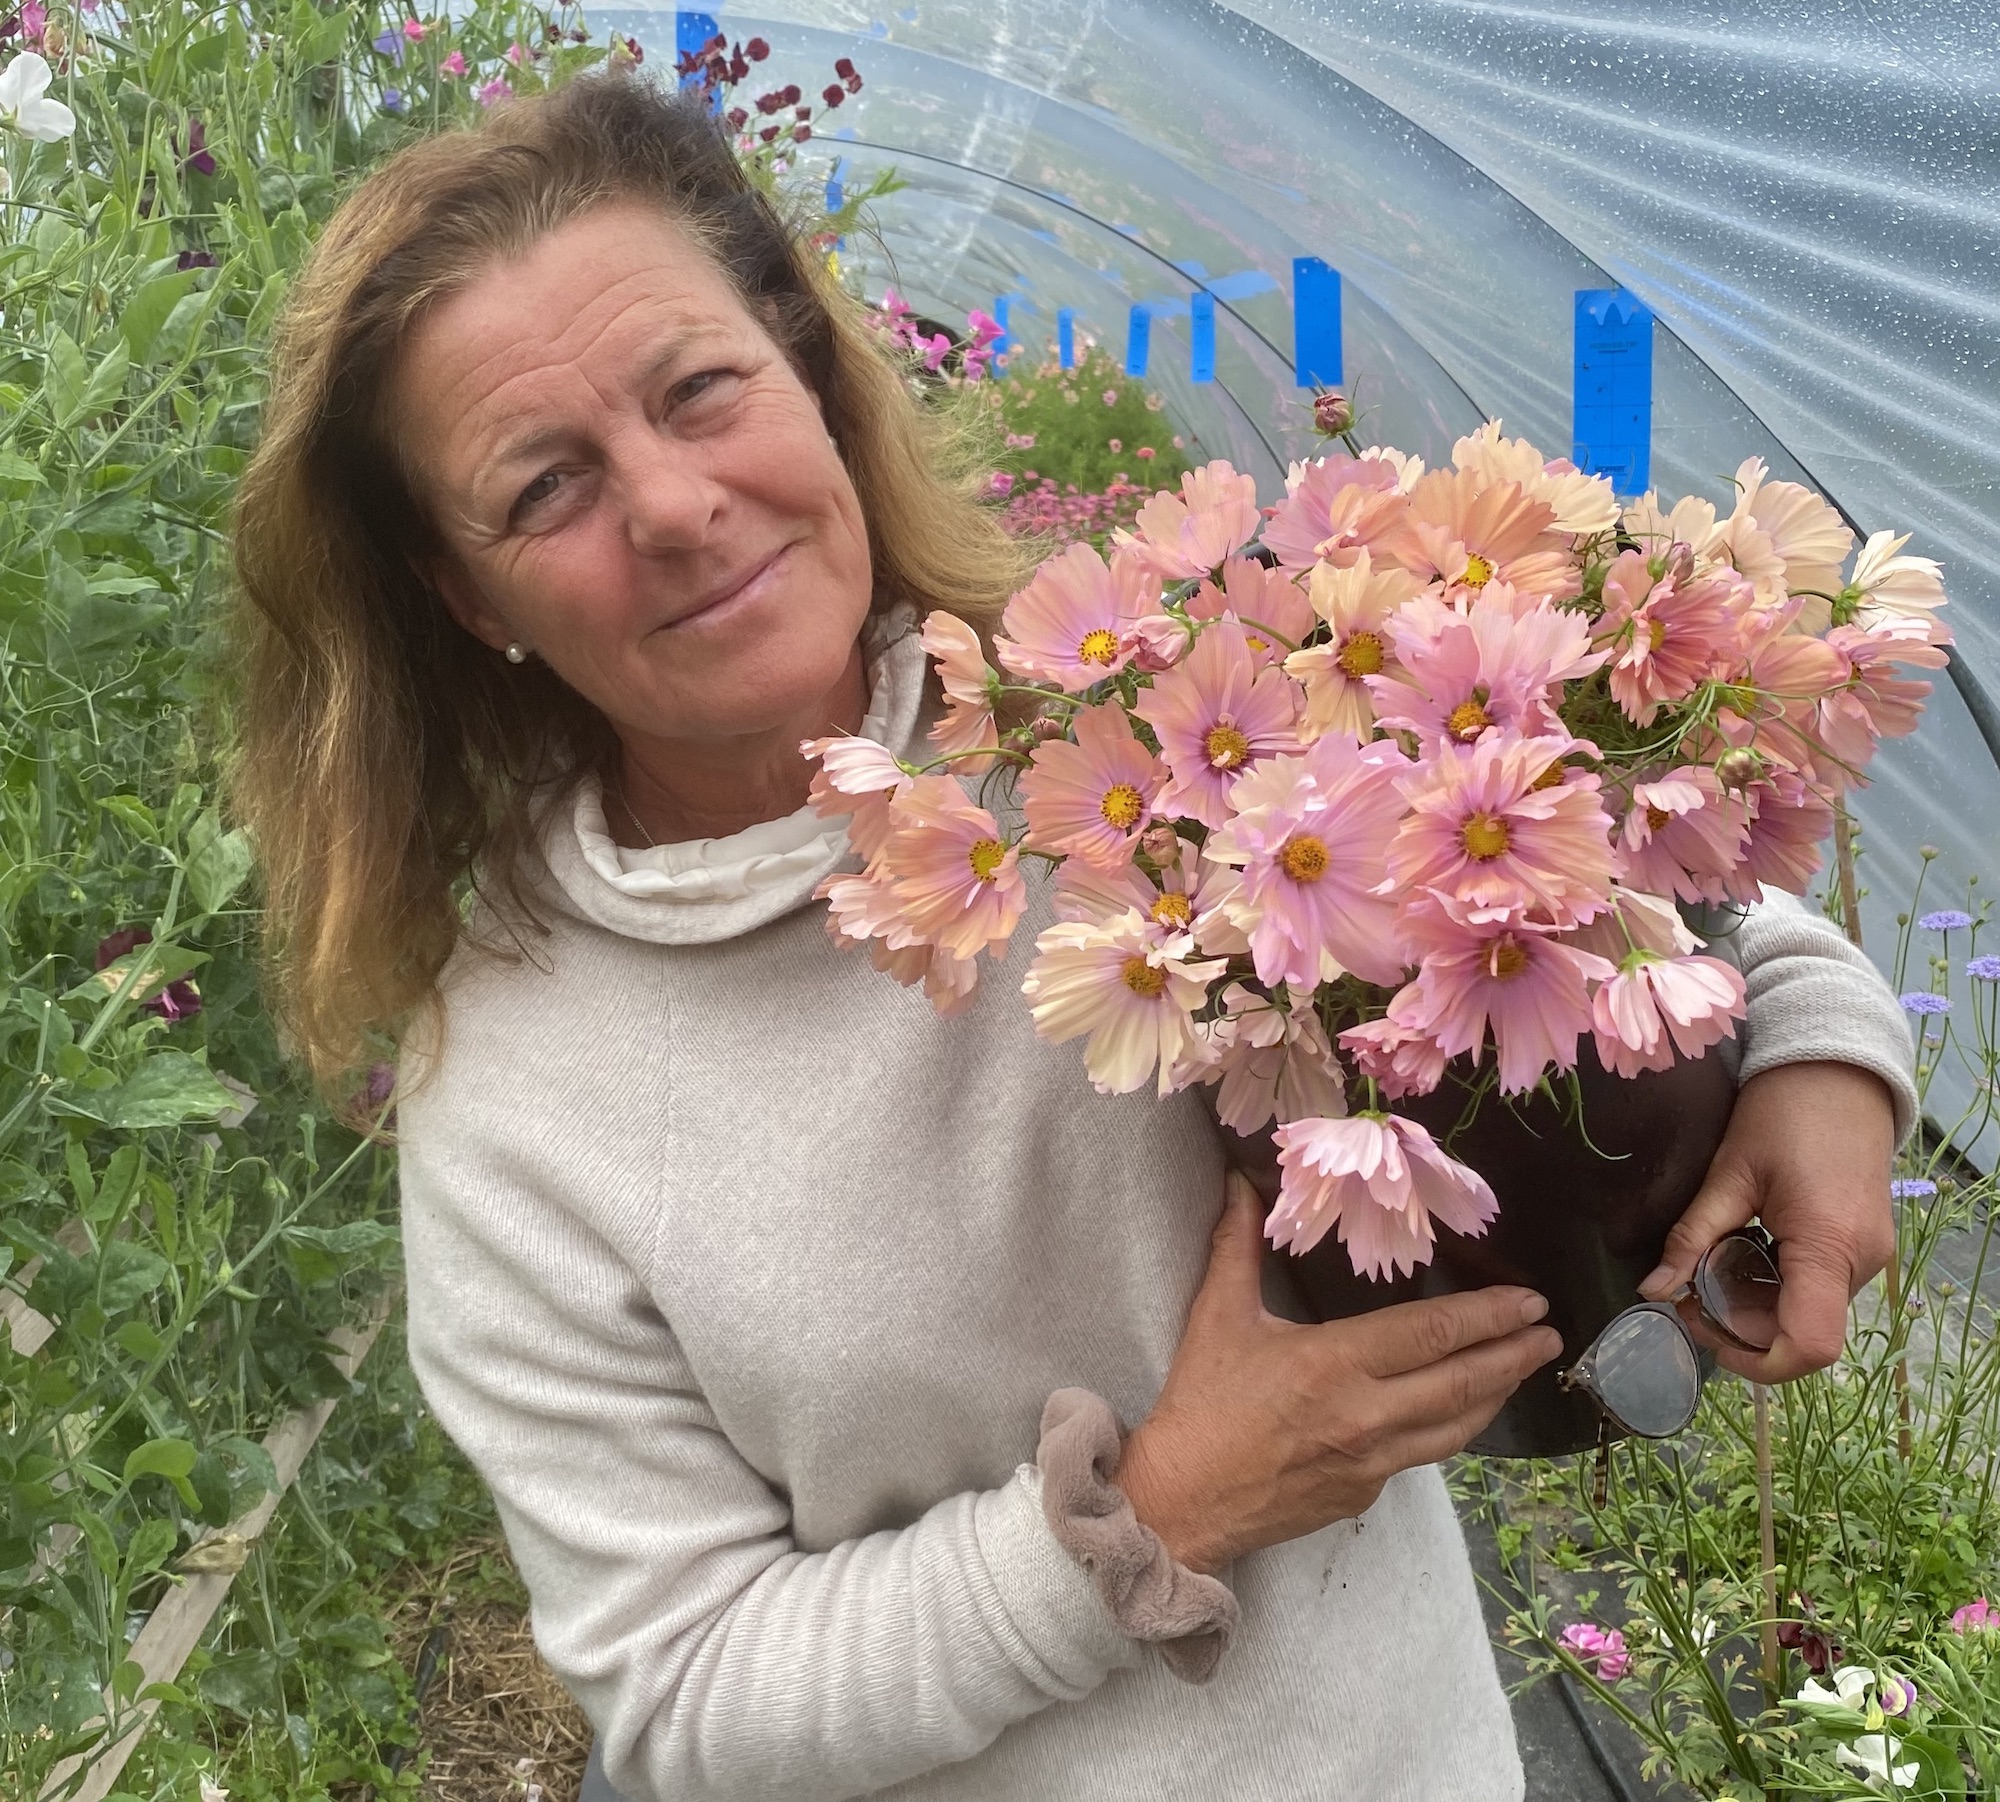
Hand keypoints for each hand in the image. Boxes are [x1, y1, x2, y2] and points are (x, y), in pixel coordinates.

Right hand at [1114, 1173, 1561, 1574]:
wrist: (1180, 1504)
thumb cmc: (1199, 1406)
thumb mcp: (1217, 1317)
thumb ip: (1238, 1246)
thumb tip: (1243, 1182)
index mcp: (1335, 1364)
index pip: (1431, 1335)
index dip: (1486, 1316)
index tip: (1530, 1302)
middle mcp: (1367, 1415)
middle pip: (1462, 1382)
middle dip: (1513, 1355)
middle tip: (1551, 1333)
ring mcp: (1372, 1461)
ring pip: (1456, 1428)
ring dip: (1496, 1395)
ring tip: (1525, 1369)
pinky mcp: (1365, 1494)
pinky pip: (1422, 1455)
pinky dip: (1451, 1428)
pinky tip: (1460, 1412)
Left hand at [1638, 1060, 1895, 1382]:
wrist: (1837, 1072)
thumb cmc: (1783, 1112)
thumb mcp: (1729, 1173)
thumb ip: (1693, 1236)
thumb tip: (1652, 1290)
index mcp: (1829, 1246)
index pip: (1809, 1346)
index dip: (1755, 1361)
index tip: (1703, 1331)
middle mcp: (1860, 1263)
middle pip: (1801, 1332)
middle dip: (1741, 1325)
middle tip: (1688, 1290)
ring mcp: (1868, 1256)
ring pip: (1809, 1313)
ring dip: (1757, 1304)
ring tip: (1712, 1264)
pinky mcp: (1863, 1244)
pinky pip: (1819, 1288)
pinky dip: (1778, 1285)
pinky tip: (1745, 1251)